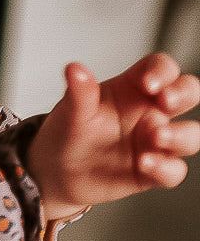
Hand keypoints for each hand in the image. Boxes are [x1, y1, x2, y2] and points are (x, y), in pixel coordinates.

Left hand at [25, 53, 199, 220]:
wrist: (53, 172)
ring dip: (180, 135)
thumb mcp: (70, 111)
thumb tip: (74, 69)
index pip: (161, 68)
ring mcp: (155, 142)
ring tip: (156, 137)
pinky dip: (165, 168)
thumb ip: (79, 92)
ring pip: (189, 135)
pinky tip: (145, 164)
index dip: (162, 71)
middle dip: (184, 93)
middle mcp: (150, 112)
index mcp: (133, 89)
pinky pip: (173, 170)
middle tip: (166, 100)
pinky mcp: (153, 171)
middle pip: (188, 93)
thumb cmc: (67, 133)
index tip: (148, 82)